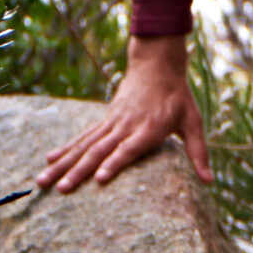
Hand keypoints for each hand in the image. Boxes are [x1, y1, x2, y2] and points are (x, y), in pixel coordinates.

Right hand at [36, 35, 212, 191]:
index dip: (116, 162)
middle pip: (99, 150)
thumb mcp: (193, 120)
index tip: (99, 179)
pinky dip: (64, 148)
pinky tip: (48, 160)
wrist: (157, 63)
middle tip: (60, 190)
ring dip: (63, 164)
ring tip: (42, 181)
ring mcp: (111, 122)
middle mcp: (126, 126)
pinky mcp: (104, 120)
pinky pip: (81, 136)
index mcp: (148, 128)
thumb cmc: (177, 96)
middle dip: (79, 171)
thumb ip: (198, 152)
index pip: (130, 148)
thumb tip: (210, 182)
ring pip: (84, 145)